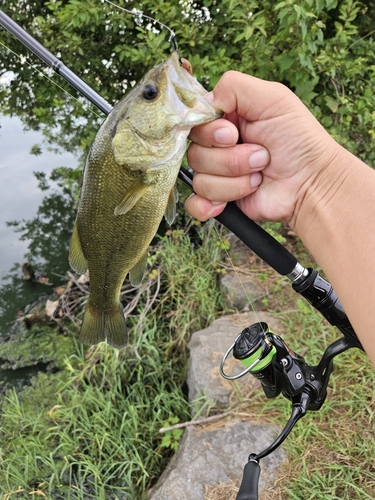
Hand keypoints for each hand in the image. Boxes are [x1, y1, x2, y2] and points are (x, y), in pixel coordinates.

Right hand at [185, 71, 340, 230]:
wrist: (312, 182)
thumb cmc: (298, 139)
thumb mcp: (272, 98)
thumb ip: (233, 87)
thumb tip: (204, 103)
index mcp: (225, 120)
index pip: (193, 124)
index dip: (210, 133)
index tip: (233, 134)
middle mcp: (217, 147)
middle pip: (195, 154)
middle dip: (230, 159)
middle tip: (261, 157)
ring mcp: (218, 175)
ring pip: (200, 180)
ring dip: (234, 181)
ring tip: (259, 176)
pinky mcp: (220, 201)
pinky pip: (196, 204)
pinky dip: (208, 205)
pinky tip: (224, 205)